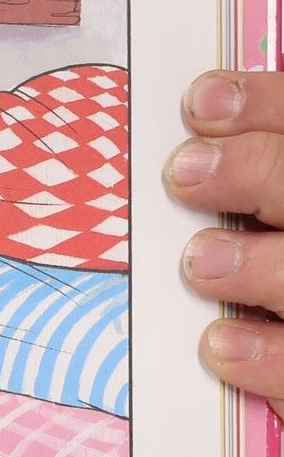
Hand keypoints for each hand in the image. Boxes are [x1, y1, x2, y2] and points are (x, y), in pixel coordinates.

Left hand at [169, 71, 283, 416]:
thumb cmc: (270, 275)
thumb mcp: (264, 210)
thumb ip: (255, 180)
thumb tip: (198, 124)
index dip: (270, 104)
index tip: (202, 101)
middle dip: (259, 171)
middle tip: (185, 173)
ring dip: (259, 265)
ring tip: (199, 262)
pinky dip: (266, 356)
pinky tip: (217, 343)